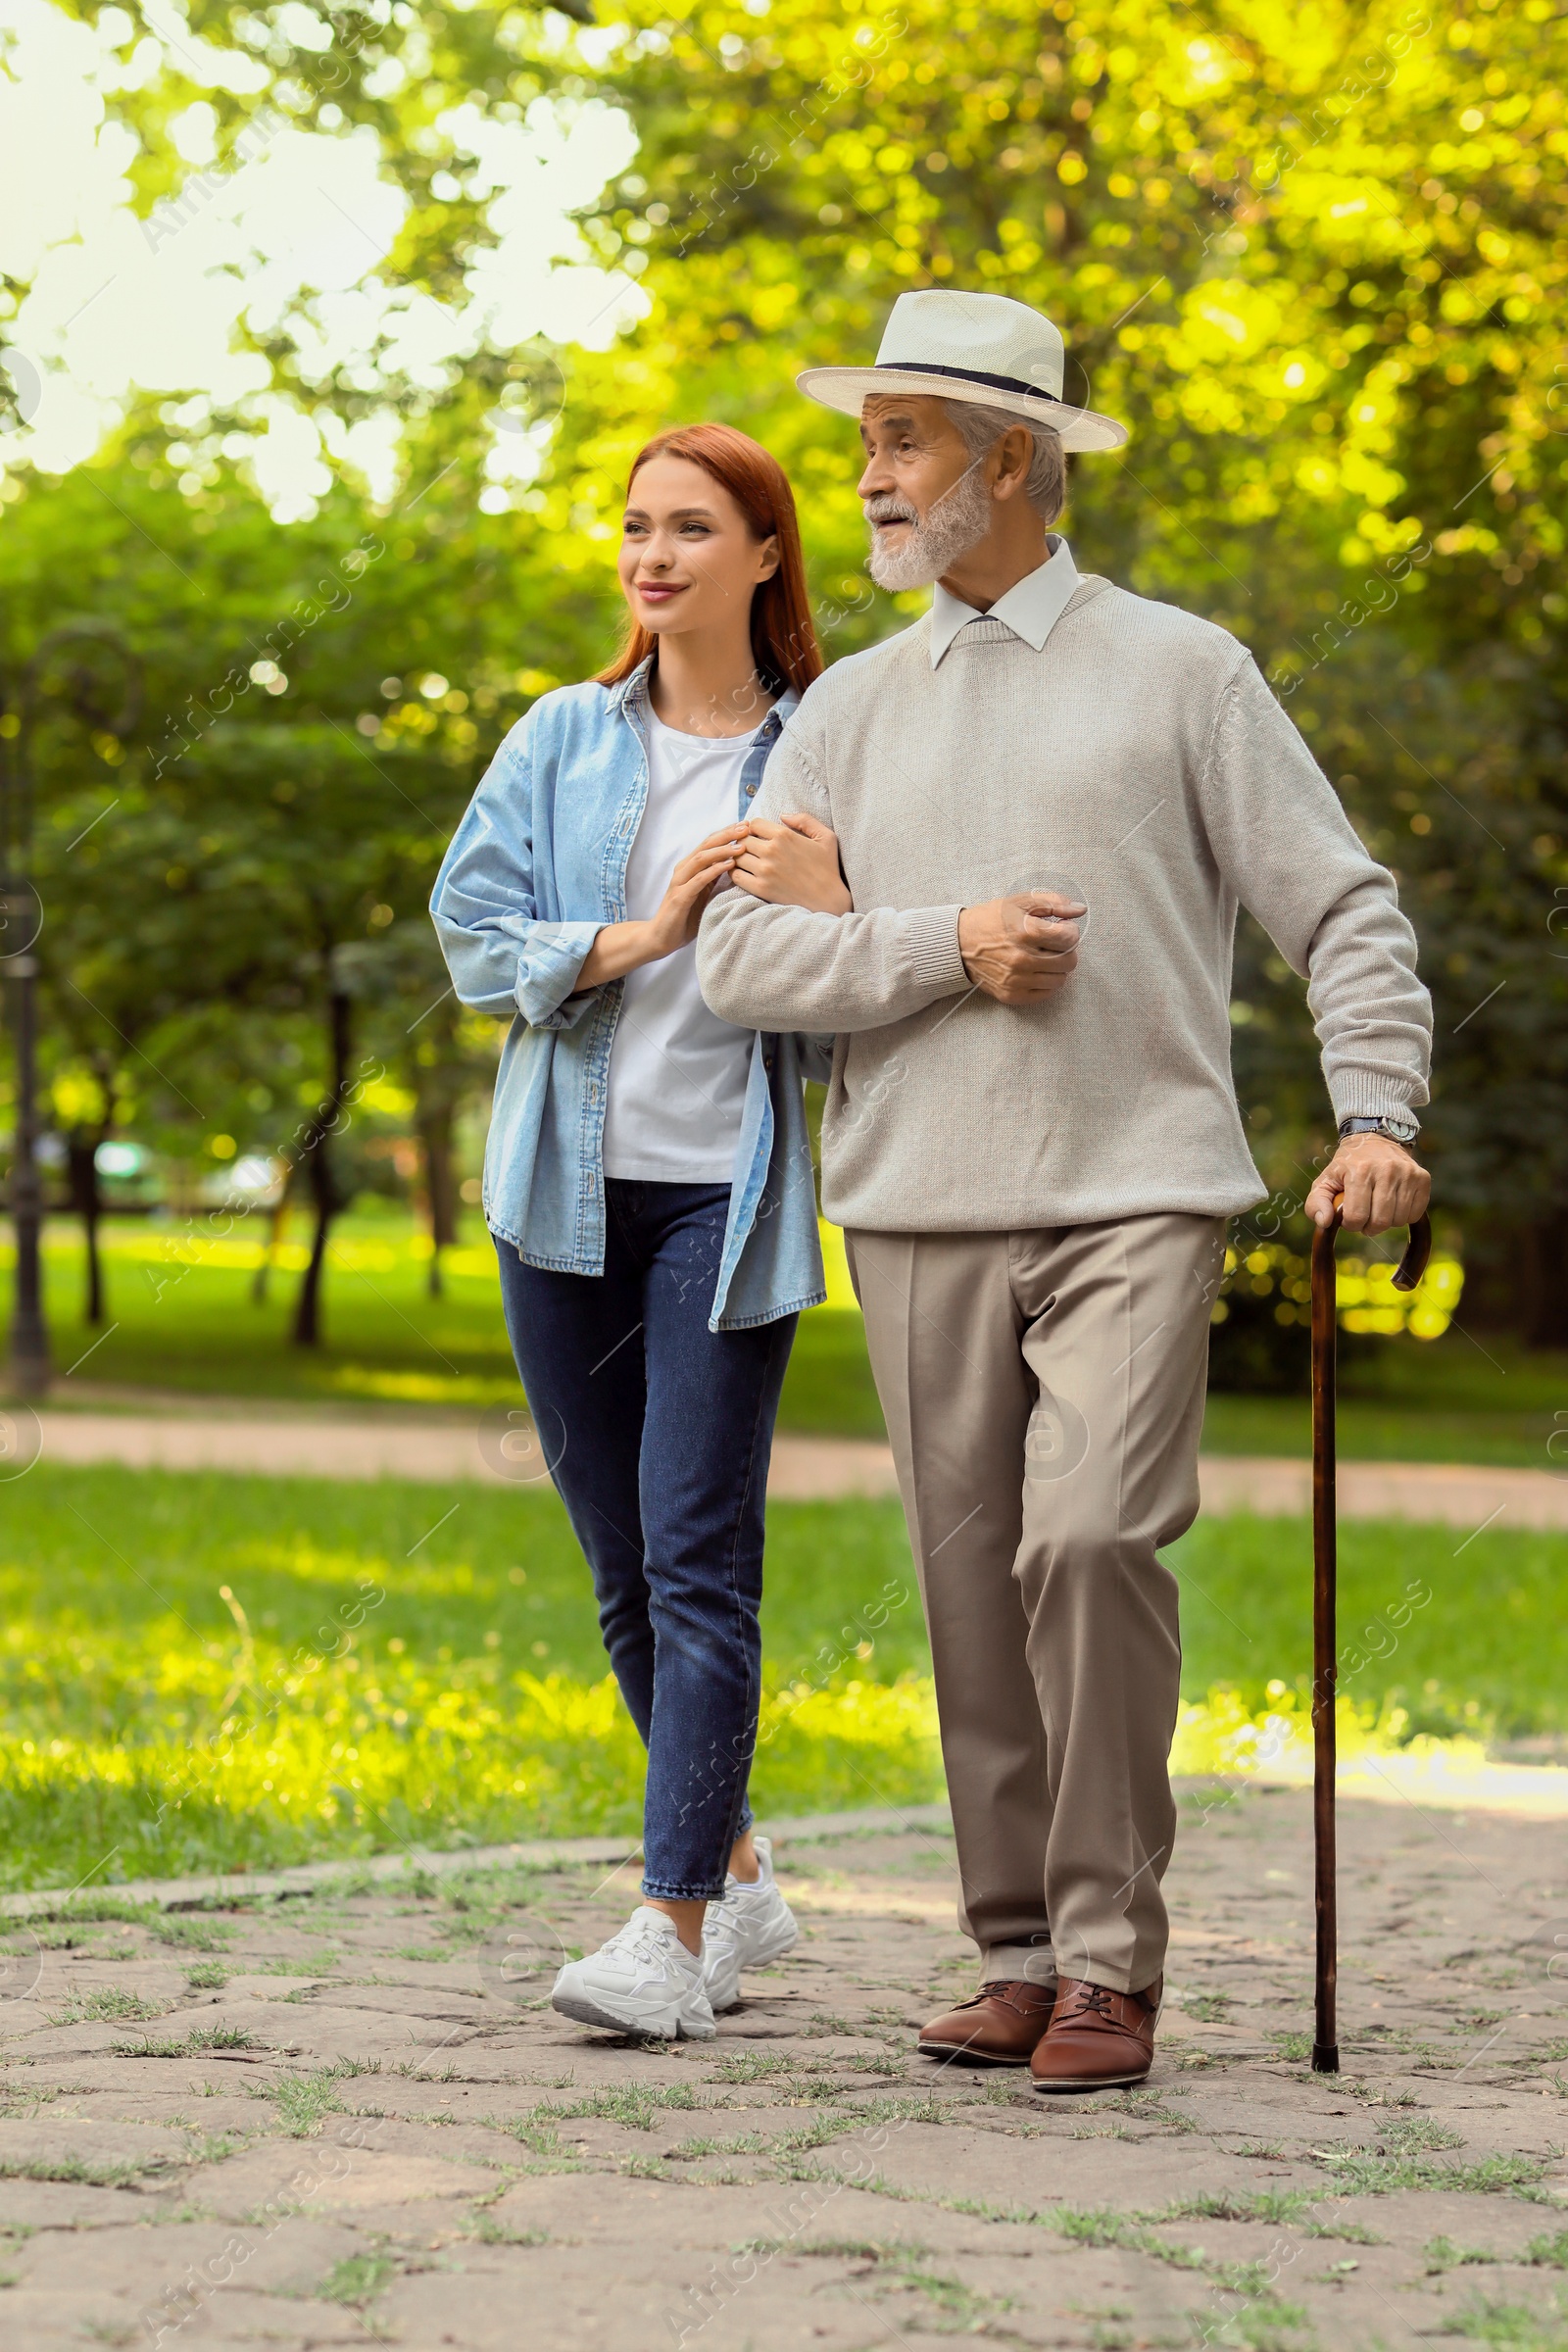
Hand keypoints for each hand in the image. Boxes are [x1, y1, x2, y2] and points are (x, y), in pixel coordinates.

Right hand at [645, 826, 748, 954]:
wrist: (661, 937)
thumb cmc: (685, 917)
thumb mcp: (705, 894)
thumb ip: (715, 879)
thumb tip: (737, 867)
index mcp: (690, 867)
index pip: (710, 843)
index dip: (728, 833)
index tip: (747, 825)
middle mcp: (683, 870)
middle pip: (706, 845)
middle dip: (727, 835)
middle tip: (747, 827)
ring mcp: (680, 882)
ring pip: (702, 858)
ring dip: (723, 850)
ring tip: (741, 846)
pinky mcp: (680, 897)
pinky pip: (699, 880)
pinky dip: (714, 870)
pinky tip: (729, 865)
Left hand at [731, 814, 852, 913]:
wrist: (828, 900)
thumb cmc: (827, 868)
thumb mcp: (826, 837)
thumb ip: (805, 820)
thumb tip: (782, 815)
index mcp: (784, 835)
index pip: (753, 824)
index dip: (754, 828)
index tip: (759, 836)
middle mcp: (771, 851)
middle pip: (743, 840)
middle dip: (745, 842)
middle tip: (752, 850)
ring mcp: (764, 870)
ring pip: (737, 857)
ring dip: (739, 858)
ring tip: (748, 861)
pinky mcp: (760, 888)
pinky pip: (736, 876)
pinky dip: (736, 873)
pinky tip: (745, 873)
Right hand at [957, 892, 1083, 1003]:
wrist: (959, 944)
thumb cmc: (991, 920)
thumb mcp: (1020, 902)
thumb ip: (1053, 902)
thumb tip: (1080, 910)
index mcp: (1025, 932)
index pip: (1070, 938)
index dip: (1070, 931)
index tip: (1061, 928)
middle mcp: (1021, 959)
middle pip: (1069, 962)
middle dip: (1067, 950)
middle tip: (1054, 943)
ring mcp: (1016, 980)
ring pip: (1060, 980)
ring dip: (1057, 967)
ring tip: (1044, 956)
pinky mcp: (1011, 995)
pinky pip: (1046, 994)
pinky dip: (1046, 982)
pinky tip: (1036, 969)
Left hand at [1305, 1133, 1430, 1235]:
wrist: (1374, 1139)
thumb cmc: (1347, 1165)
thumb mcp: (1324, 1181)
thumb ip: (1316, 1203)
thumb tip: (1324, 1223)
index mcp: (1359, 1171)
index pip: (1356, 1217)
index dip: (1351, 1225)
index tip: (1349, 1218)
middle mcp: (1386, 1170)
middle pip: (1381, 1222)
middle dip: (1369, 1227)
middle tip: (1365, 1216)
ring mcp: (1407, 1173)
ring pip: (1399, 1220)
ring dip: (1387, 1222)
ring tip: (1378, 1208)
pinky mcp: (1422, 1178)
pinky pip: (1415, 1214)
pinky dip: (1404, 1216)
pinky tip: (1394, 1204)